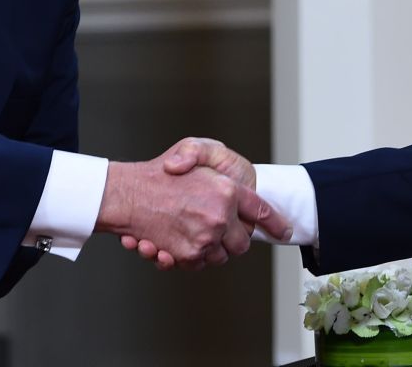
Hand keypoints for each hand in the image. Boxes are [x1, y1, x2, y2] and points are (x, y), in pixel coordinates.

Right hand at [120, 137, 287, 267]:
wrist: (126, 193)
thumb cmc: (161, 170)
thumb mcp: (195, 148)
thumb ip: (217, 160)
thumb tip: (231, 187)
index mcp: (227, 191)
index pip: (261, 211)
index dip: (275, 222)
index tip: (284, 229)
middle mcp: (219, 217)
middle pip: (242, 242)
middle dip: (234, 238)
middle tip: (219, 228)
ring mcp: (203, 239)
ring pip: (221, 256)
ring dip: (212, 249)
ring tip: (193, 232)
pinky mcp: (186, 255)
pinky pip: (198, 264)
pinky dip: (190, 257)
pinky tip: (174, 242)